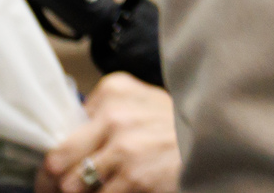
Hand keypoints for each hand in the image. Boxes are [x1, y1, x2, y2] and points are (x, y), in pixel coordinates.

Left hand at [35, 73, 180, 192]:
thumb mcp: (142, 104)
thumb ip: (102, 114)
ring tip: (106, 185)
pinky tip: (126, 187)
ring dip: (86, 191)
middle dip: (59, 179)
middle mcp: (115, 115)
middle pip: (56, 161)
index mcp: (114, 91)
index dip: (58, 154)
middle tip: (69, 186)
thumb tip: (61, 146)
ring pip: (73, 186)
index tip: (60, 168)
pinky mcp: (134, 177)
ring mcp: (124, 147)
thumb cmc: (175, 127)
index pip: (59, 129)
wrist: (218, 141)